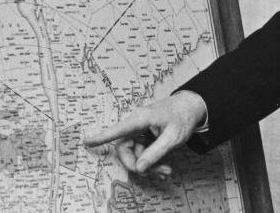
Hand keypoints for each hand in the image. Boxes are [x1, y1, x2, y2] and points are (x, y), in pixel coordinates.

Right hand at [83, 90, 206, 176]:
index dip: (102, 137)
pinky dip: (151, 161)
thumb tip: (139, 168)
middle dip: (138, 165)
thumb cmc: (182, 117)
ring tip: (166, 170)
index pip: (118, 130)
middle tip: (158, 172)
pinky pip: (141, 152)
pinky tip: (163, 168)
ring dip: (148, 165)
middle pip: (125, 149)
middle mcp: (136, 123)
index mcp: (141, 119)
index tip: (87, 142)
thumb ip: (155, 153)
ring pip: (134, 154)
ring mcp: (139, 130)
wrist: (192, 107)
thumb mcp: (173, 138)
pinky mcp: (144, 135)